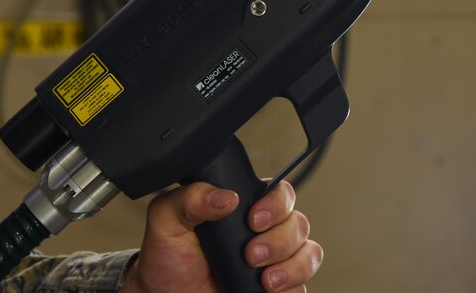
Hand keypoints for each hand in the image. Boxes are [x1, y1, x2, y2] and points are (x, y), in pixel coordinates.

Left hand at [121, 180, 322, 292]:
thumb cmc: (168, 259)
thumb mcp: (167, 220)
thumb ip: (190, 198)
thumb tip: (225, 196)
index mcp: (244, 207)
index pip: (279, 192)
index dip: (276, 204)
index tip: (253, 219)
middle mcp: (265, 230)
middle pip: (299, 223)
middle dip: (280, 240)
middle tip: (251, 254)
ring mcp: (274, 260)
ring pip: (309, 253)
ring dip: (292, 266)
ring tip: (265, 279)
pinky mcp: (278, 288)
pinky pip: (304, 285)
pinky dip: (292, 287)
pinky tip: (267, 290)